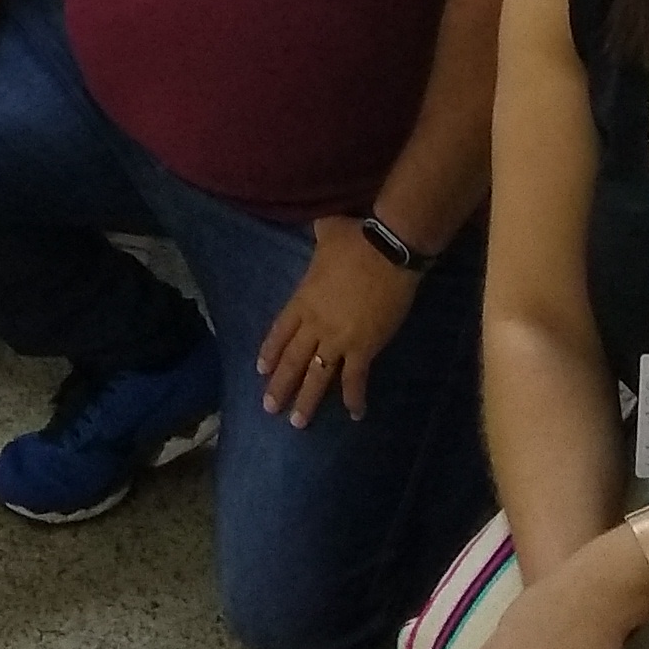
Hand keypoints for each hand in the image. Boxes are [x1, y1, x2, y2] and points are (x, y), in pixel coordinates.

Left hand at [257, 220, 418, 426]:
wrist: (387, 250)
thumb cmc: (356, 239)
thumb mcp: (328, 231)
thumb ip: (319, 234)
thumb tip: (320, 225)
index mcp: (303, 299)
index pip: (280, 331)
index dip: (271, 352)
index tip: (261, 371)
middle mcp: (315, 324)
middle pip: (292, 359)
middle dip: (280, 385)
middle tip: (270, 408)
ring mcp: (338, 338)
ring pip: (317, 376)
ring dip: (307, 400)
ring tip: (298, 422)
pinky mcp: (364, 347)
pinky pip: (355, 378)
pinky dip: (354, 398)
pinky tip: (354, 414)